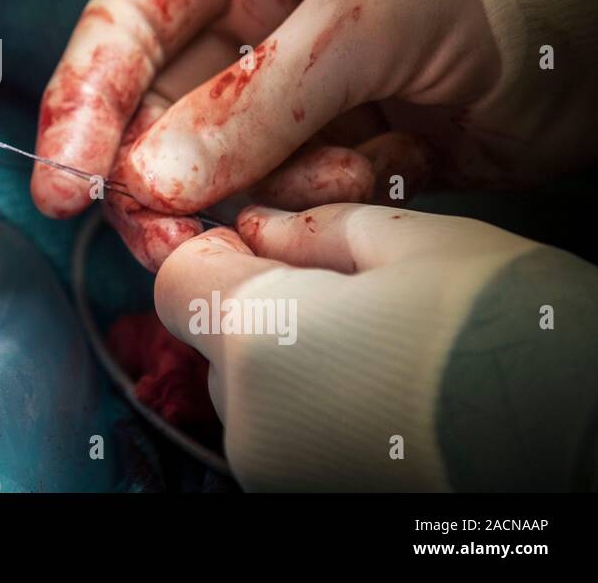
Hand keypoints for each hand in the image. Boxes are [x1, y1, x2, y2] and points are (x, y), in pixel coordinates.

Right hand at [32, 0, 597, 265]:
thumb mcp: (374, 7)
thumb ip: (258, 99)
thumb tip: (148, 182)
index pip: (129, 22)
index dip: (84, 99)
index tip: (65, 185)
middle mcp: (258, 15)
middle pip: (163, 110)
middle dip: (164, 176)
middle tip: (170, 238)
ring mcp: (302, 85)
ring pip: (224, 166)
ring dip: (258, 192)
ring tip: (343, 174)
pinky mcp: (348, 146)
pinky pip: (292, 194)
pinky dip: (323, 200)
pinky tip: (391, 166)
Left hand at [158, 204, 594, 489]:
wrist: (593, 446)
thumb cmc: (508, 330)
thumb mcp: (414, 244)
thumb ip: (312, 230)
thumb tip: (260, 226)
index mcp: (256, 343)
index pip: (177, 285)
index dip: (214, 255)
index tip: (265, 245)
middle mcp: (250, 425)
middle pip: (217, 346)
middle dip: (262, 313)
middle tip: (350, 296)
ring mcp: (281, 478)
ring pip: (255, 399)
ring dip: (293, 368)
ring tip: (385, 354)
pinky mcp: (312, 506)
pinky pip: (290, 443)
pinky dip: (320, 416)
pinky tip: (393, 402)